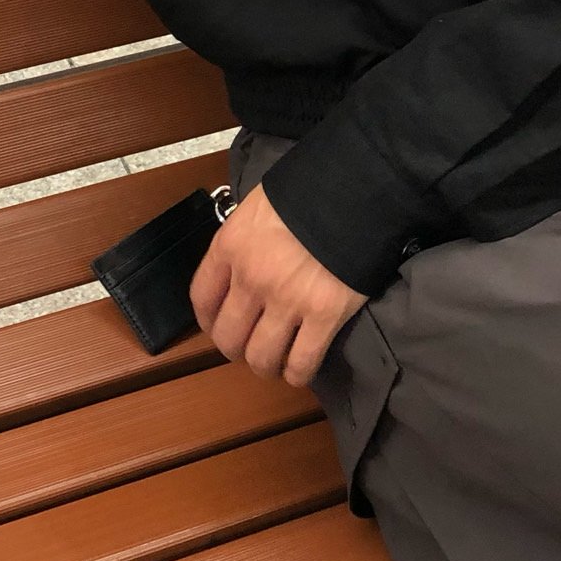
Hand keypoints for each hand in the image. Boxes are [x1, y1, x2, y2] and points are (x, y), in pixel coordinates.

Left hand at [190, 184, 367, 385]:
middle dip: (236, 348)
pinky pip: (302, 362)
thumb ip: (246, 238)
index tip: (217, 325)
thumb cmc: (309, 188)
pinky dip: (298, 373)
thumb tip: (245, 261)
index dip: (208, 320)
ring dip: (266, 365)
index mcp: (231, 246)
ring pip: (261, 357)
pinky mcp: (324, 315)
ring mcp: (287, 301)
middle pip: (228, 337)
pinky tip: (300, 371)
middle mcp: (251, 279)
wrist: (358, 188)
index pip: (202, 298)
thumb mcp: (261, 205)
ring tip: (276, 362)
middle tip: (250, 346)